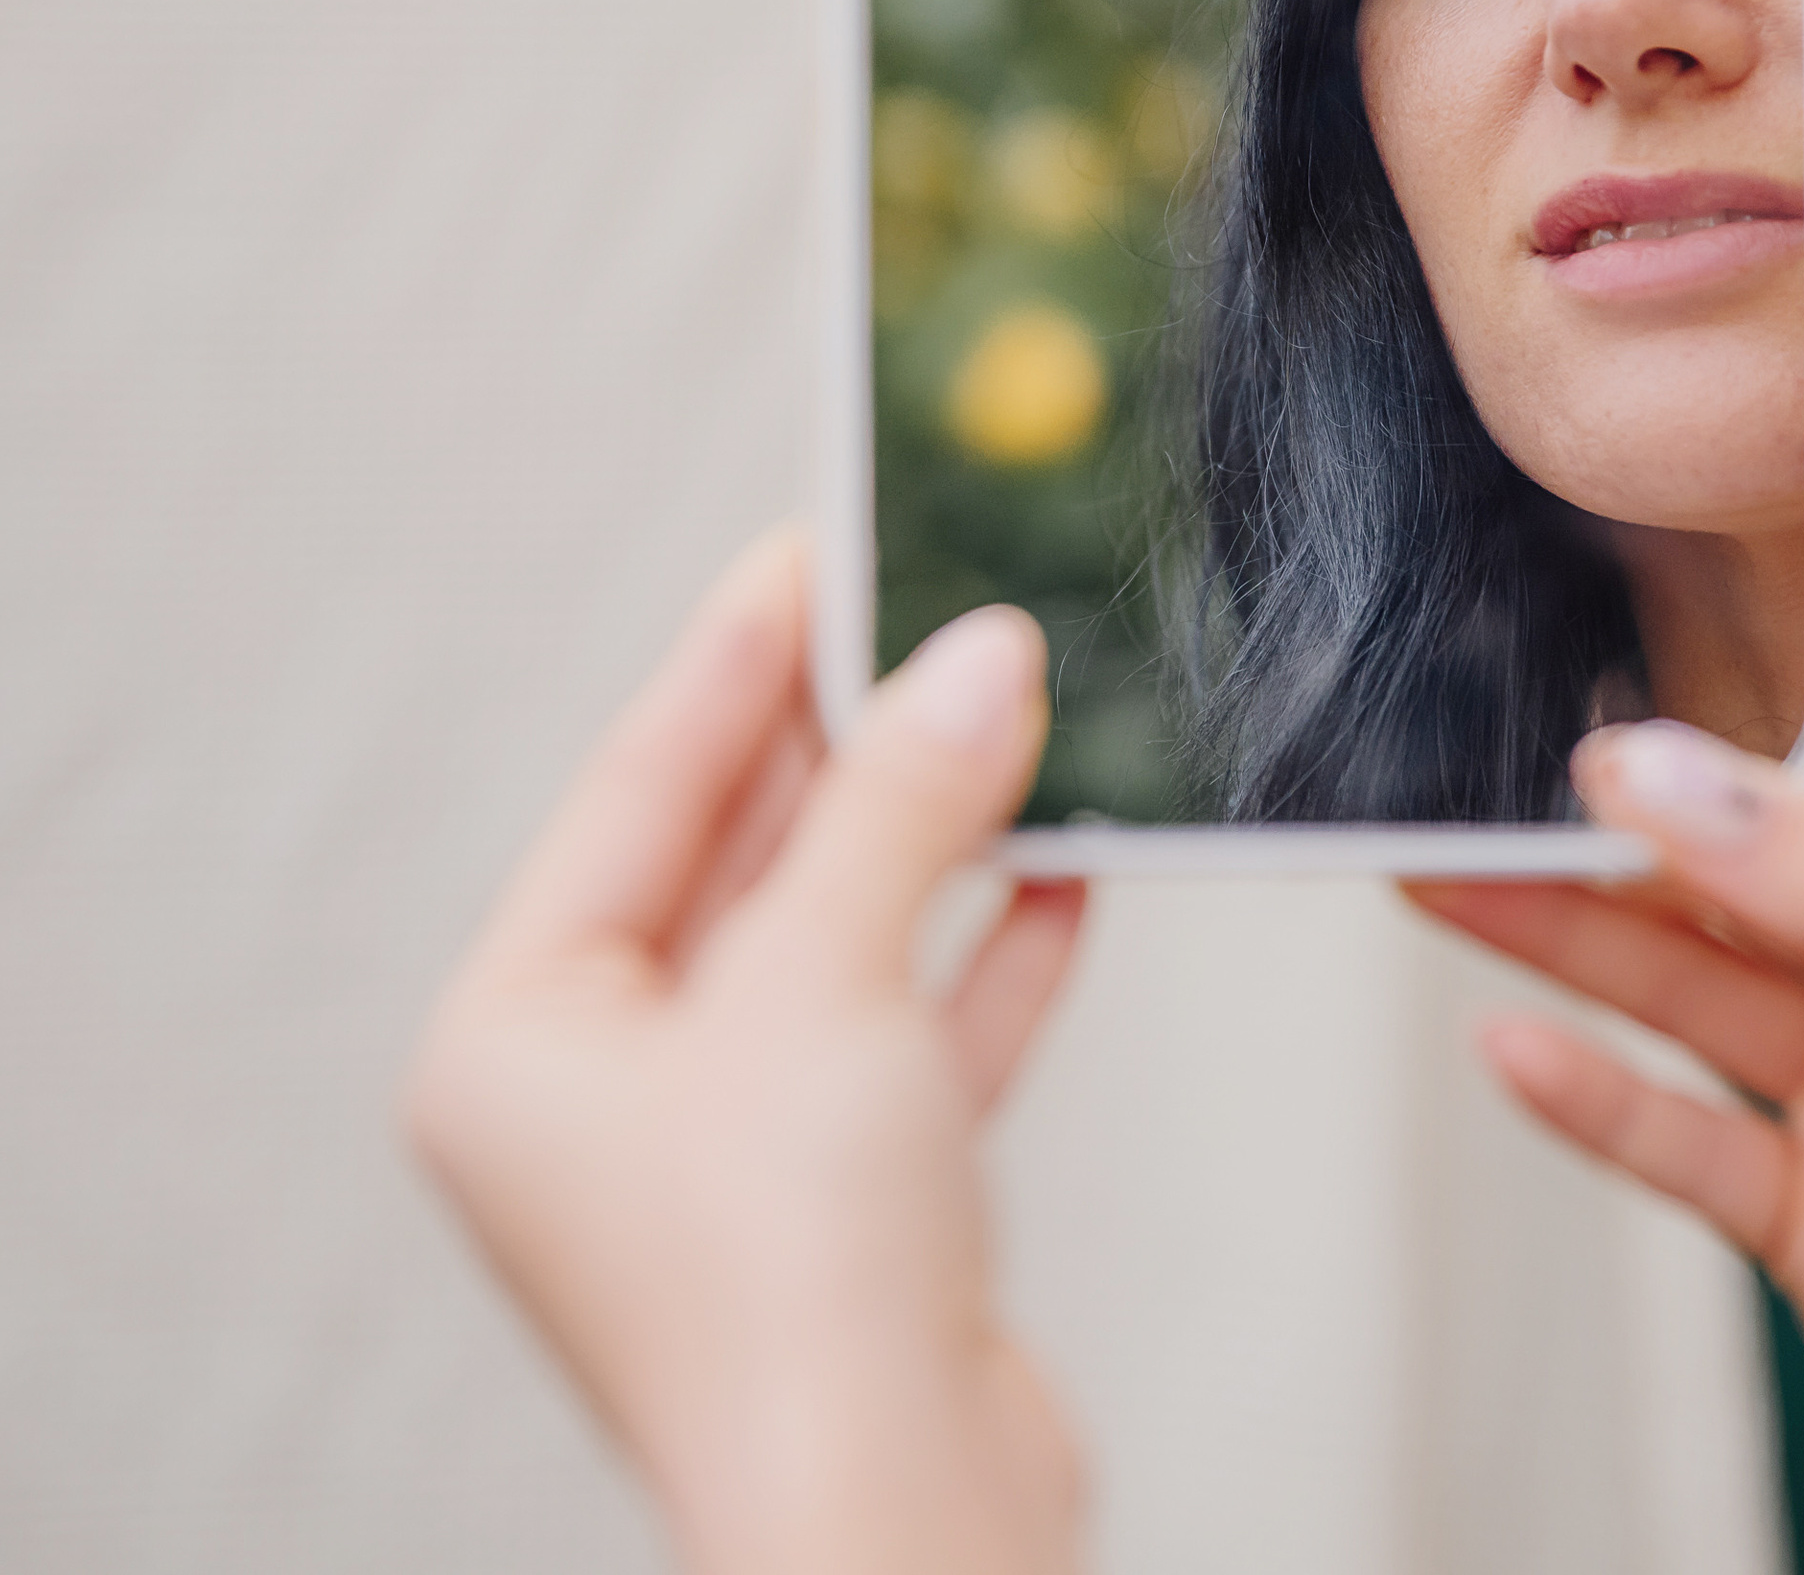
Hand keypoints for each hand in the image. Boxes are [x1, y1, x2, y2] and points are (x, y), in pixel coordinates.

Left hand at [404, 533, 1086, 1574]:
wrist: (904, 1532)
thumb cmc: (789, 1290)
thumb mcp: (825, 980)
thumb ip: (901, 802)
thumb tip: (984, 657)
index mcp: (522, 1037)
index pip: (639, 784)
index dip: (740, 652)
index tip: (823, 541)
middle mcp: (609, 1090)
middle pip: (743, 852)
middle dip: (856, 738)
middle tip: (945, 613)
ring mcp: (732, 1147)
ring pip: (842, 936)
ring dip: (938, 834)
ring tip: (1023, 714)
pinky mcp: (849, 1198)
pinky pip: (916, 1026)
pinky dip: (987, 947)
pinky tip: (1067, 866)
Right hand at [1417, 642, 1803, 1574]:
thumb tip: (1678, 773)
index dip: (1749, 690)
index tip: (1624, 664)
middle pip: (1746, 856)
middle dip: (1623, 817)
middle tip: (1488, 779)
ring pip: (1686, 982)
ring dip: (1566, 935)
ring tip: (1442, 878)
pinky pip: (1680, 1135)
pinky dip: (1590, 1097)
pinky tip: (1509, 1043)